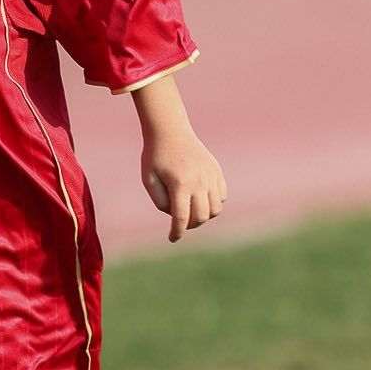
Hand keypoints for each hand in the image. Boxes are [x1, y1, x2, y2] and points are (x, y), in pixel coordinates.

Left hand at [142, 128, 227, 242]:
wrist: (170, 131)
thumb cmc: (155, 157)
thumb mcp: (149, 180)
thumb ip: (160, 202)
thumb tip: (176, 217)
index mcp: (180, 184)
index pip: (181, 218)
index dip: (177, 232)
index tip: (172, 239)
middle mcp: (199, 181)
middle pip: (201, 217)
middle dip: (190, 225)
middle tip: (179, 222)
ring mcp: (211, 175)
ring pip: (215, 209)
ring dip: (204, 216)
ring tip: (191, 211)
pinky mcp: (217, 171)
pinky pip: (222, 196)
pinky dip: (213, 203)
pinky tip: (200, 199)